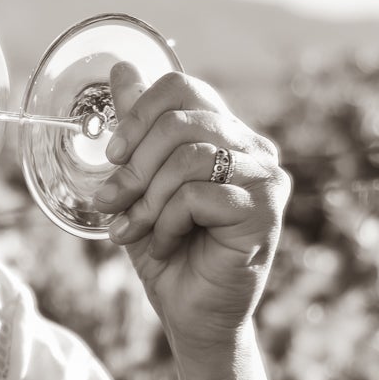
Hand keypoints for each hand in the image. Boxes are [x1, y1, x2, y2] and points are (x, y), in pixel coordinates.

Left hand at [92, 62, 289, 363]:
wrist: (192, 311)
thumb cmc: (168, 246)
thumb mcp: (140, 182)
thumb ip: (137, 128)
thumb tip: (122, 67)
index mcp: (225, 133)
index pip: (182, 88)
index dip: (137, 116)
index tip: (112, 157)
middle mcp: (253, 148)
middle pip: (181, 120)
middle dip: (133, 166)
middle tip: (112, 203)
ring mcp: (266, 178)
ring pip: (188, 158)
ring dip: (146, 199)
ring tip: (135, 229)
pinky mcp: (266, 211)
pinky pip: (198, 196)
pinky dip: (168, 222)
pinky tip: (166, 244)